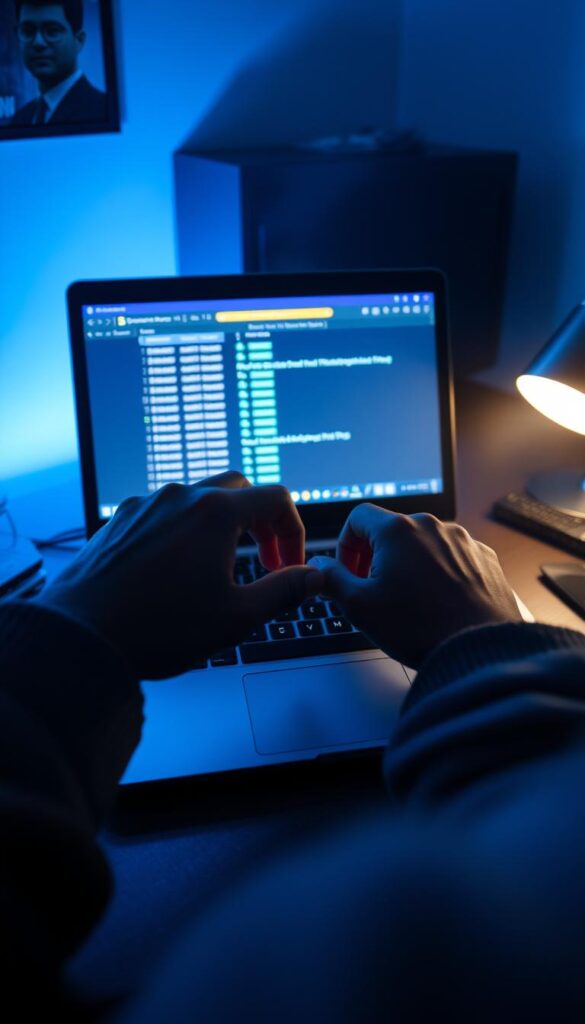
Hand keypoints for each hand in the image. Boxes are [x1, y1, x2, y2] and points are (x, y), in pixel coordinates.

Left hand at [34, 473, 321, 678]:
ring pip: (196, 498)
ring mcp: (145, 504)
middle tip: (263, 561)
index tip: (290, 565)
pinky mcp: (119, 520)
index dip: (294, 533)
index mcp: (215, 513)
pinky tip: (174, 568)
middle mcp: (180, 496)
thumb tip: (314, 577)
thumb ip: (284, 591)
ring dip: (219, 524)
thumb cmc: (157, 629)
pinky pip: (161, 512)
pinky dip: (181, 530)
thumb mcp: (236, 617)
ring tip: (218, 566)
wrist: (82, 636)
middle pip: (237, 489)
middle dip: (259, 521)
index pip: (276, 500)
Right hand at [309, 505, 521, 667]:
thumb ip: (330, 578)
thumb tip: (318, 565)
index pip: (358, 517)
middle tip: (375, 591)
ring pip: (424, 543)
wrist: (479, 651)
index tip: (349, 572)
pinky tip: (439, 601)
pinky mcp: (484, 557)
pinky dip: (440, 572)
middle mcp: (432, 526)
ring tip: (410, 600)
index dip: (346, 544)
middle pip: (392, 529)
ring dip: (410, 563)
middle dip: (377, 556)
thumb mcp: (358, 606)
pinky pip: (452, 556)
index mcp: (398, 530)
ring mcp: (462, 540)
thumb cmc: (420, 629)